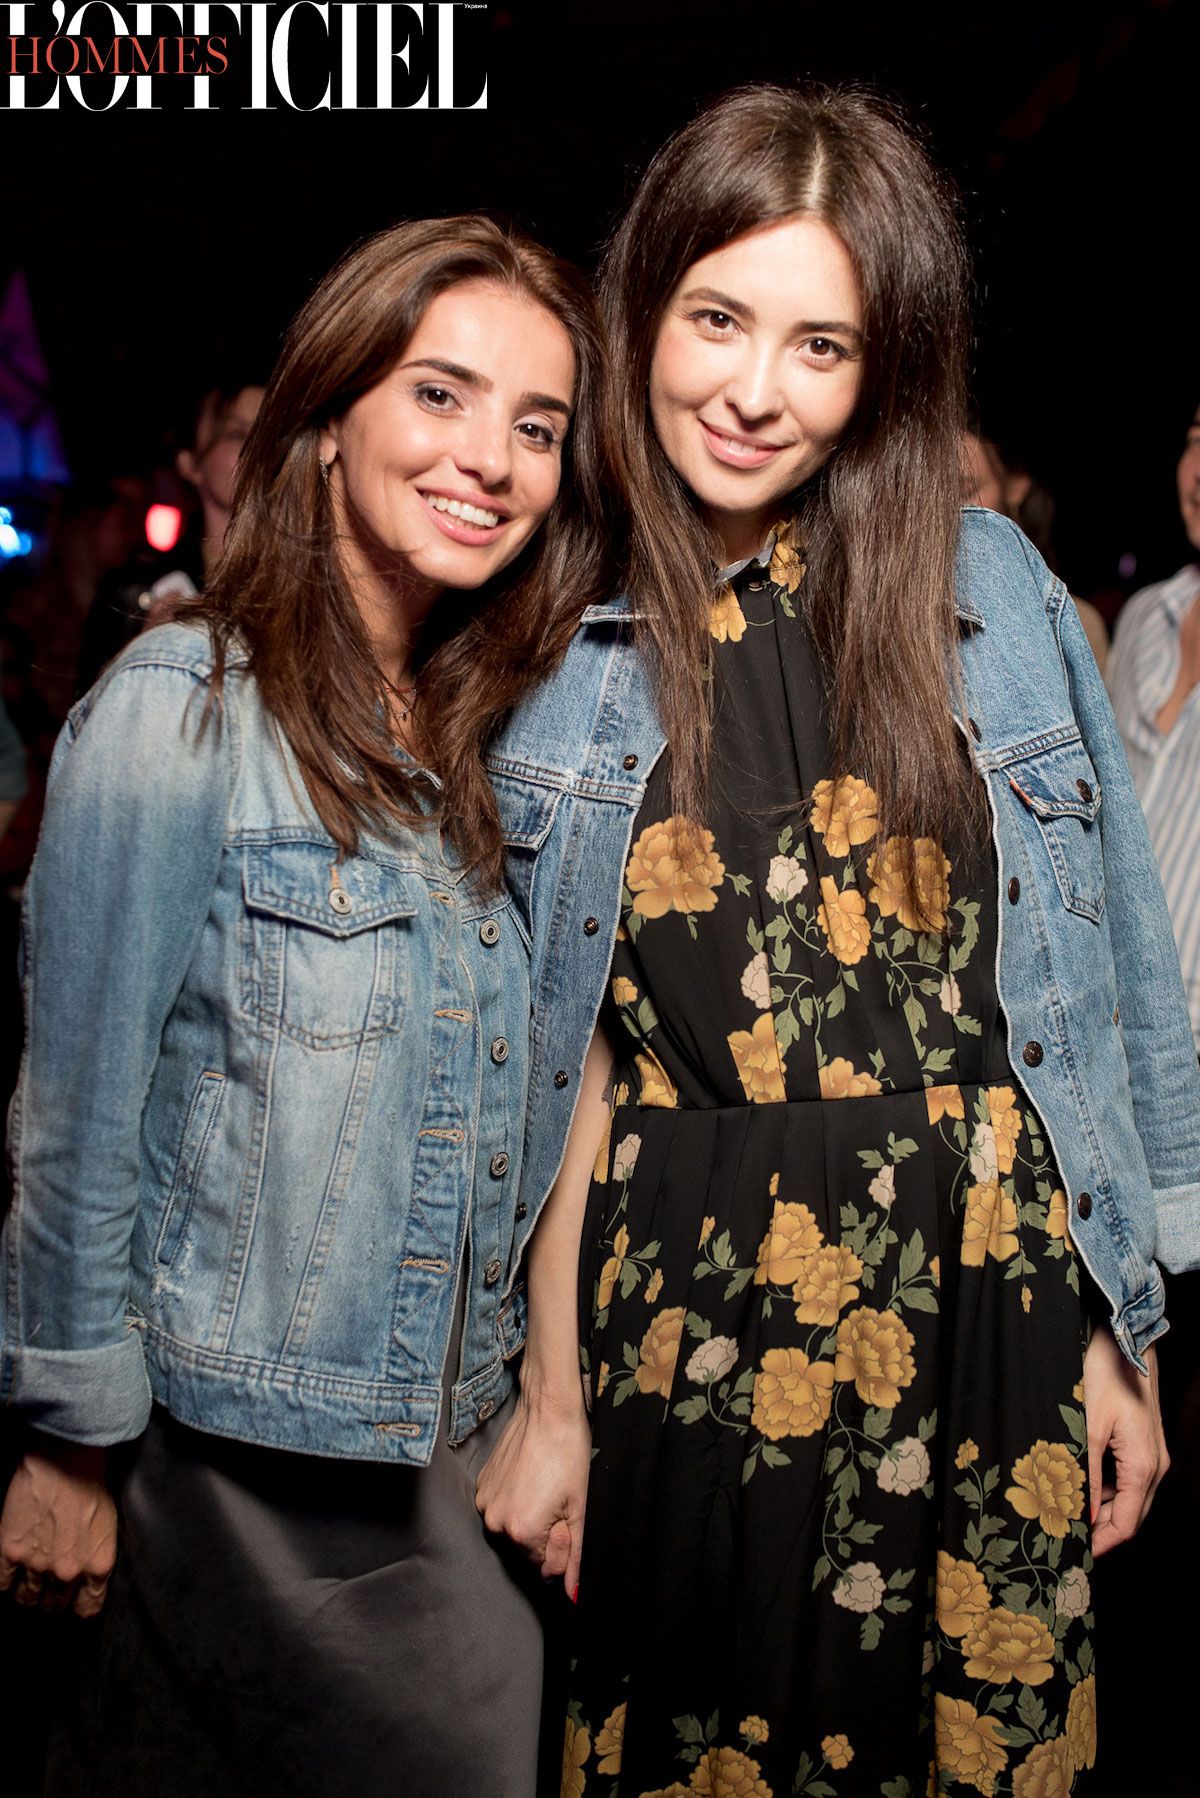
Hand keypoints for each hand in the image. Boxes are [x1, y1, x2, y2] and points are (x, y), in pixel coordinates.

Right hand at [0, 1439, 117, 1615]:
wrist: (64, 1458)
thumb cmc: (91, 1483)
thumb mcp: (108, 1524)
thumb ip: (96, 1555)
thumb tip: (88, 1576)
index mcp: (97, 1565)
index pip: (87, 1608)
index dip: (77, 1606)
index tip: (72, 1602)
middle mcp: (68, 1572)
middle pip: (54, 1605)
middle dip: (51, 1600)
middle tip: (46, 1590)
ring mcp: (37, 1565)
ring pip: (27, 1599)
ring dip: (27, 1595)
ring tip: (27, 1586)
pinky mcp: (12, 1552)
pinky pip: (3, 1584)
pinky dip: (5, 1584)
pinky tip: (9, 1577)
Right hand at [475, 1390, 590, 1598]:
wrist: (548, 1409)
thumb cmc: (570, 1454)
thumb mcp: (581, 1509)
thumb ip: (577, 1557)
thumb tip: (573, 1595)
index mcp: (522, 1532)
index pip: (545, 1566)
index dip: (563, 1544)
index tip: (568, 1516)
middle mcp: (495, 1521)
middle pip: (527, 1548)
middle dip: (546, 1532)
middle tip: (559, 1498)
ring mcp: (484, 1501)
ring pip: (513, 1527)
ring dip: (530, 1516)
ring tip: (546, 1485)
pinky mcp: (482, 1484)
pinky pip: (502, 1507)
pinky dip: (517, 1499)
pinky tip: (532, 1476)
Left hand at [1083, 1324, 1168, 1555]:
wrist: (1126, 1341)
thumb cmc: (1106, 1376)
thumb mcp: (1087, 1427)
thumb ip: (1086, 1474)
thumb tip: (1081, 1515)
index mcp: (1143, 1467)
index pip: (1125, 1525)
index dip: (1101, 1545)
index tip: (1074, 1555)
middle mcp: (1155, 1465)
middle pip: (1129, 1516)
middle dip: (1100, 1532)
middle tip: (1065, 1536)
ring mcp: (1152, 1454)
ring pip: (1127, 1498)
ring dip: (1101, 1509)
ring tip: (1065, 1509)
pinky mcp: (1144, 1443)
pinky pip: (1127, 1478)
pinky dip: (1105, 1488)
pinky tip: (1079, 1482)